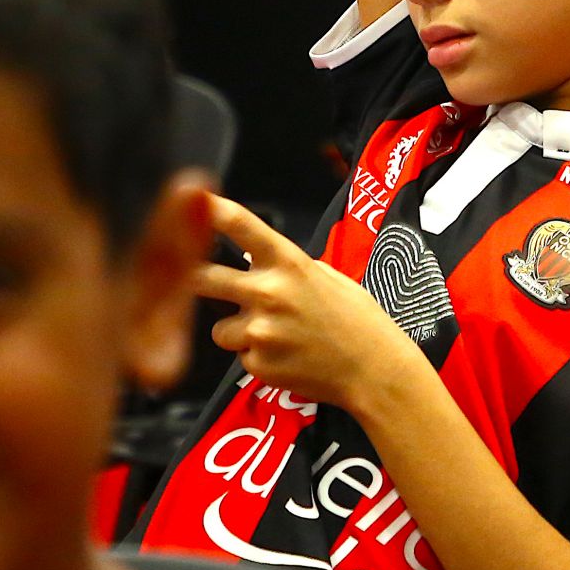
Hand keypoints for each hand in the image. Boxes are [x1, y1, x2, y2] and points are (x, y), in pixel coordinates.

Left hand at [196, 196, 424, 417]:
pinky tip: (285, 356)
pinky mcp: (258, 363)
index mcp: (289, 263)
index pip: (241, 226)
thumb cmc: (358, 321)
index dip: (212, 210)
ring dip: (237, 332)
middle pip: (202, 278)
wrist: (374, 369)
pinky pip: (241, 357)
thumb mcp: (327, 276)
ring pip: (220, 329)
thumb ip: (287, 266)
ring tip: (275, 336)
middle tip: (202, 282)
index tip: (195, 199)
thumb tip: (255, 258)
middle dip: (198, 281)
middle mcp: (269, 292)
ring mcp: (260, 330)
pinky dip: (257, 358)